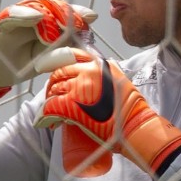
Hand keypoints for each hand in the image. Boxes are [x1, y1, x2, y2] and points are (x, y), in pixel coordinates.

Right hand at [0, 0, 96, 113]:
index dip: (77, 13)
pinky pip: (12, 15)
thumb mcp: (46, 61)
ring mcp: (16, 18)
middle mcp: (31, 16)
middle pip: (51, 6)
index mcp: (45, 24)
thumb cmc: (20, 65)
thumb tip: (83, 48)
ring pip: (34, 6)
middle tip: (79, 21)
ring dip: (49, 12)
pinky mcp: (0, 23)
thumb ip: (62, 53)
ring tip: (62, 20)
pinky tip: (36, 17)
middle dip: (66, 12)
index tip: (91, 17)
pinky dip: (24, 14)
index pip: (63, 13)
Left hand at [33, 48, 180, 176]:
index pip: (72, 55)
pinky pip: (50, 107)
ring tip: (53, 113)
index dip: (56, 60)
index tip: (47, 66)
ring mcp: (79, 86)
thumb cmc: (130, 110)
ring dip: (50, 101)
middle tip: (52, 97)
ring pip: (53, 89)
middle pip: (59, 72)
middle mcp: (89, 71)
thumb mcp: (119, 82)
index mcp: (100, 65)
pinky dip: (46, 116)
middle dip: (53, 85)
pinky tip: (49, 123)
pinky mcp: (71, 104)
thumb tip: (87, 80)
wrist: (135, 126)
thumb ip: (103, 76)